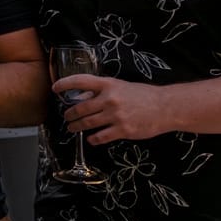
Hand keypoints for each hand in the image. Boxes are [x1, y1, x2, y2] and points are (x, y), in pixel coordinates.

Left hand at [53, 74, 168, 144]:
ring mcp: (116, 115)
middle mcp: (110, 99)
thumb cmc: (144, 95)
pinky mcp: (123, 130)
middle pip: (80, 107)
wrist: (165, 107)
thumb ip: (103, 91)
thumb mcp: (121, 86)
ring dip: (77, 127)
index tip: (55, 88)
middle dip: (70, 114)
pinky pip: (100, 137)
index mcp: (109, 84)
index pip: (81, 81)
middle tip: (66, 117)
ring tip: (72, 128)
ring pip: (88, 123)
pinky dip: (93, 139)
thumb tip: (85, 97)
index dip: (65, 84)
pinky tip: (91, 139)